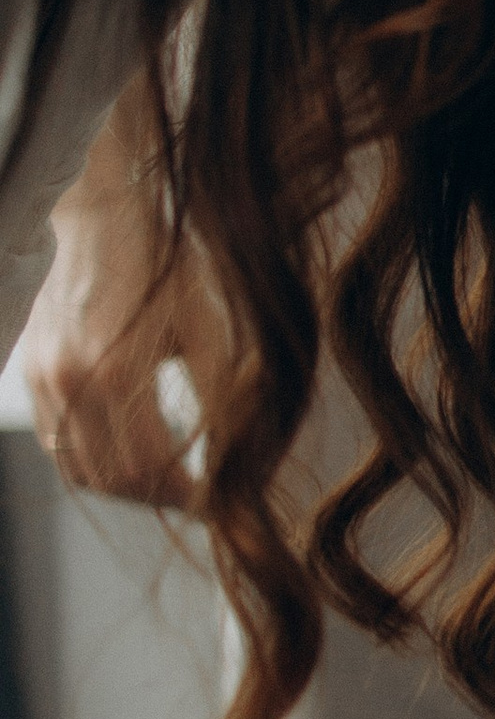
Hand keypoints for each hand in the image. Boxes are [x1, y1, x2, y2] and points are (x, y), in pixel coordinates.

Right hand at [18, 147, 218, 503]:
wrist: (109, 217)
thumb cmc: (170, 267)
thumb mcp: (212, 328)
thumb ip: (225, 400)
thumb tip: (239, 466)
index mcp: (115, 370)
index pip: (150, 469)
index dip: (187, 496)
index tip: (218, 502)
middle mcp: (69, 381)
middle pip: (112, 479)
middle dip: (159, 498)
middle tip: (198, 496)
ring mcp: (42, 379)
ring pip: (79, 470)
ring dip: (124, 487)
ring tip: (167, 481)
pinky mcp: (30, 373)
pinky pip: (58, 443)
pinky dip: (93, 461)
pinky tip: (129, 453)